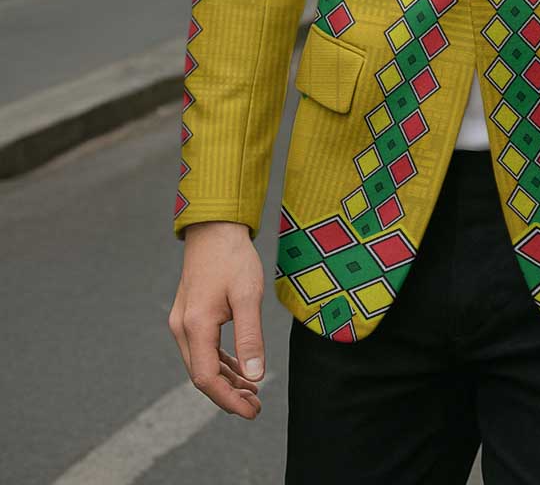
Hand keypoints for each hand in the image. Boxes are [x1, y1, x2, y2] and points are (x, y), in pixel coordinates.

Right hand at [168, 221, 265, 418]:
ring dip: (226, 380)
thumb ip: (250, 337)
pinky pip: (203, 348)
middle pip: (202, 375)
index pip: (206, 378)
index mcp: (195, 326)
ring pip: (202, 363)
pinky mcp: (189, 315)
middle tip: (256, 407)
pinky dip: (221, 363)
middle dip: (229, 395)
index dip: (228, 400)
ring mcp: (182, 322)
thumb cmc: (233, 258)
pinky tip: (240, 369)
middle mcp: (182, 328)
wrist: (215, 229)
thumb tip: (255, 376)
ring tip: (252, 392)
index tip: (252, 411)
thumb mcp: (248, 296)